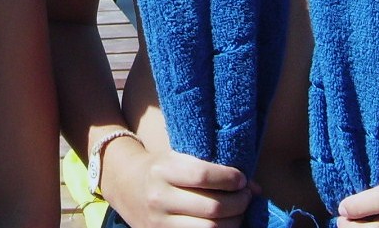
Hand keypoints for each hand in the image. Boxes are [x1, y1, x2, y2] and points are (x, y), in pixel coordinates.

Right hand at [110, 148, 254, 227]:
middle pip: (212, 207)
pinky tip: (224, 225)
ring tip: (239, 212)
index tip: (241, 179)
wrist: (125, 185)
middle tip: (246, 197)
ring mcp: (159, 223)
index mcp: (163, 171)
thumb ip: (212, 169)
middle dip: (239, 203)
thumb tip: (253, 187)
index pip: (203, 176)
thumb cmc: (160, 168)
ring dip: (234, 222)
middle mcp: (159, 198)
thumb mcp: (179, 158)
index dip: (230, 179)